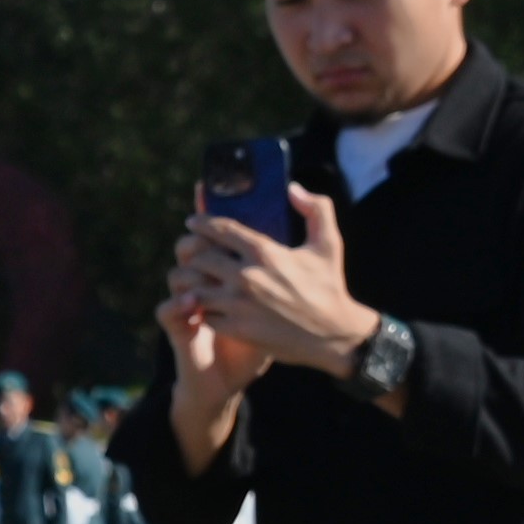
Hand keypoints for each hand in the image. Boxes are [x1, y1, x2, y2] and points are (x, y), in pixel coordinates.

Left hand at [163, 185, 378, 373]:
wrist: (333, 335)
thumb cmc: (329, 286)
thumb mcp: (329, 243)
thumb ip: (317, 208)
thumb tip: (292, 188)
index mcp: (264, 251)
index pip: (220, 229)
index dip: (201, 223)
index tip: (192, 221)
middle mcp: (247, 276)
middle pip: (200, 257)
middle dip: (192, 254)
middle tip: (190, 254)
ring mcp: (239, 305)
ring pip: (196, 288)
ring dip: (193, 283)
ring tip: (194, 280)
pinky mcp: (237, 329)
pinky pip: (204, 315)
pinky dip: (202, 310)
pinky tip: (206, 306)